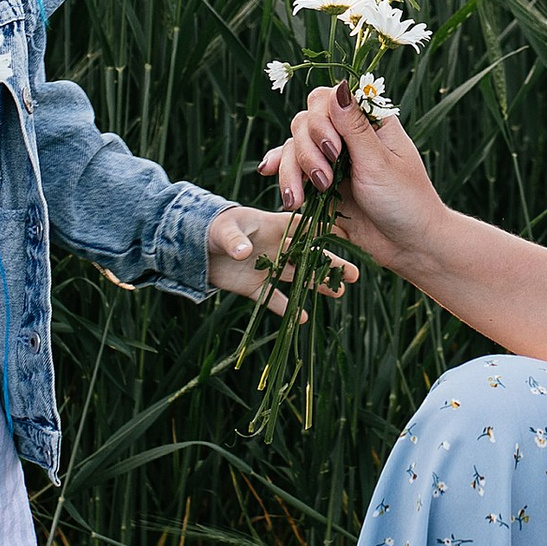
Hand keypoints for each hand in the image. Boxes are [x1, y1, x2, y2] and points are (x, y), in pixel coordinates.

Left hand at [205, 204, 356, 307]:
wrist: (191, 246)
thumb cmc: (211, 227)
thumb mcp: (223, 229)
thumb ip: (235, 239)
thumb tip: (245, 253)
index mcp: (274, 226)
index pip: (305, 228)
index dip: (325, 233)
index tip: (348, 239)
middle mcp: (276, 247)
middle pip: (309, 256)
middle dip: (331, 264)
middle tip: (354, 274)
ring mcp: (267, 268)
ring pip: (298, 277)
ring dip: (316, 285)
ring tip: (339, 293)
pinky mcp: (253, 286)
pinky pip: (273, 298)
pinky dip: (284, 308)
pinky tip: (300, 319)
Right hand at [259, 85, 446, 275]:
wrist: (408, 245)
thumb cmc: (405, 201)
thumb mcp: (380, 163)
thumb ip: (355, 128)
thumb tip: (340, 85)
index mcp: (369, 122)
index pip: (327, 100)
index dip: (321, 121)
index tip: (334, 149)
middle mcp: (348, 135)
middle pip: (305, 122)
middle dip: (307, 150)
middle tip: (325, 180)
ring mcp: (332, 159)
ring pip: (294, 146)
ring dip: (292, 170)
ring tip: (300, 199)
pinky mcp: (321, 183)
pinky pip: (292, 169)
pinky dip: (281, 171)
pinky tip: (269, 173)